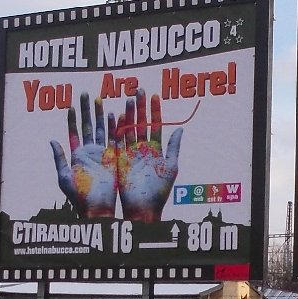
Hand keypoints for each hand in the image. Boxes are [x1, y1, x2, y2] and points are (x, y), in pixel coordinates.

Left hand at [49, 92, 119, 216]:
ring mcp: (102, 154)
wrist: (98, 207)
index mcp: (77, 156)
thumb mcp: (64, 177)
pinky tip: (114, 114)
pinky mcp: (113, 158)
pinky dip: (114, 127)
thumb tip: (52, 140)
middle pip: (88, 126)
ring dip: (100, 114)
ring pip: (101, 129)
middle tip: (85, 94)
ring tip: (99, 99)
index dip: (72, 120)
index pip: (73, 133)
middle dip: (86, 111)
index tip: (70, 106)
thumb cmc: (79, 197)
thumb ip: (59, 158)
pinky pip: (114, 139)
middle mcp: (89, 152)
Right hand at [116, 96, 182, 220]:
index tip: (154, 96)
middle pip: (141, 123)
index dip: (155, 111)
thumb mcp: (171, 167)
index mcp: (156, 150)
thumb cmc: (159, 191)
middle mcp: (143, 149)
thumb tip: (180, 129)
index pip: (155, 125)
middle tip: (139, 90)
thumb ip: (174, 147)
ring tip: (129, 98)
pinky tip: (117, 115)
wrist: (143, 208)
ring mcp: (131, 153)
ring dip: (129, 114)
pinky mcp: (120, 160)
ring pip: (129, 129)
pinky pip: (118, 141)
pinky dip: (117, 129)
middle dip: (140, 107)